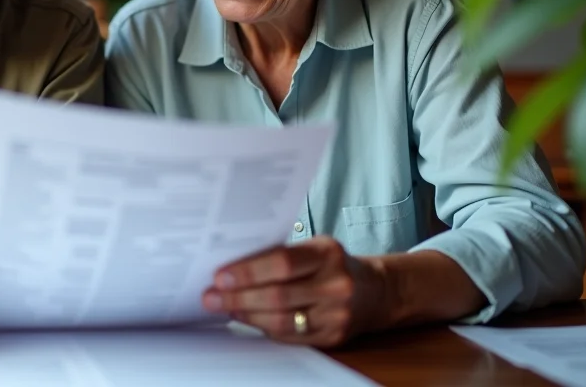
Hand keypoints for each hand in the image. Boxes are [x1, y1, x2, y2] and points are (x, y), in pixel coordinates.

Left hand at [202, 237, 386, 347]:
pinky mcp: (333, 336)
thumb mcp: (315, 248)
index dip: (248, 271)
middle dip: (238, 297)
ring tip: (225, 308)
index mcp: (327, 253)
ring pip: (282, 320)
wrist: (374, 291)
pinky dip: (264, 329)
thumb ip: (280, 255)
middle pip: (278, 295)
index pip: (281, 262)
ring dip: (247, 315)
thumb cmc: (332, 264)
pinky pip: (291, 337)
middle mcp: (335, 283)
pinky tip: (247, 320)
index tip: (220, 276)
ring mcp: (336, 313)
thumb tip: (233, 266)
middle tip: (211, 297)